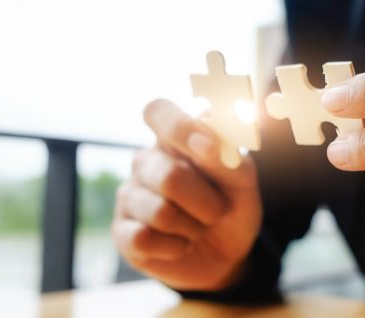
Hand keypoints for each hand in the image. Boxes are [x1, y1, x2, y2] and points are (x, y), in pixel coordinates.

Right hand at [112, 99, 262, 290]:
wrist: (228, 253)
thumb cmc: (232, 205)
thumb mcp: (242, 179)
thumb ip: (226, 154)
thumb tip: (207, 138)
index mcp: (175, 139)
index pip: (158, 111)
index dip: (180, 127)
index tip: (209, 146)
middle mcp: (147, 161)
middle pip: (169, 176)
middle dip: (206, 202)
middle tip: (219, 210)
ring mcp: (130, 196)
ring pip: (160, 212)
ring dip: (194, 227)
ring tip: (198, 227)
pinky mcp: (122, 232)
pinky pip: (145, 239)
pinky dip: (176, 247)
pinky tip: (180, 244)